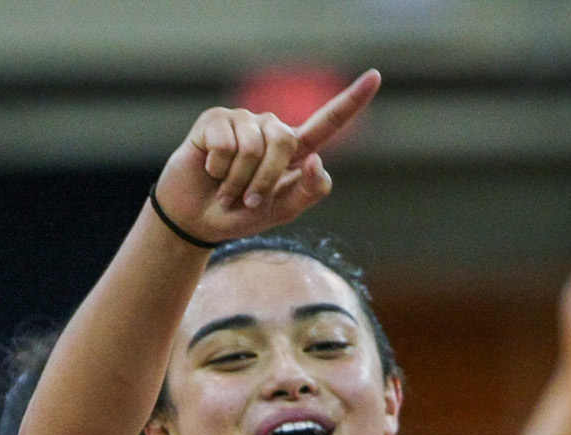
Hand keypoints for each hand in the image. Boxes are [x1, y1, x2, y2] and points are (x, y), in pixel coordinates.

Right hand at [152, 70, 380, 245]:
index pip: (328, 122)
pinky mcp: (215, 120)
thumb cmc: (239, 214)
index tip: (375, 77)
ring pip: (253, 146)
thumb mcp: (281, 211)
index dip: (352, 101)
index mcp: (294, 149)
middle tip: (247, 200)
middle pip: (285, 143)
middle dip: (265, 179)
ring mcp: (243, 120)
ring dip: (238, 179)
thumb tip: (317, 160)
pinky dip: (218, 169)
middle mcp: (270, 129)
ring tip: (226, 189)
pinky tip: (210, 171)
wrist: (194, 220)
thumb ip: (308, 191)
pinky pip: (226, 143)